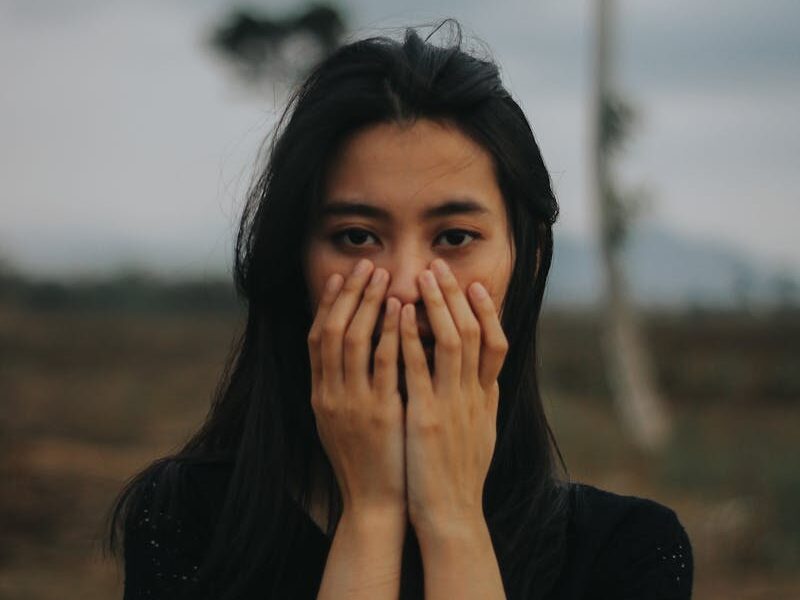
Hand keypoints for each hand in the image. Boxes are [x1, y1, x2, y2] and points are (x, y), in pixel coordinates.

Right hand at [307, 259, 405, 518]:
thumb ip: (341, 385)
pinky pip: (383, 364)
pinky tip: (402, 310)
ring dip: (367, 304)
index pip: (316, 338)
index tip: (340, 276)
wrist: (374, 503)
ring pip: (353, 341)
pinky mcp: (380, 413)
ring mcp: (353, 403)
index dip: (327, 304)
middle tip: (364, 264)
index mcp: (320, 395)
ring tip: (382, 276)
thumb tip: (349, 350)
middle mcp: (330, 395)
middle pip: (331, 331)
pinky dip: (391, 333)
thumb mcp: (340, 421)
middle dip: (348, 295)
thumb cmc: (363, 460)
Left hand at [400, 258, 508, 539]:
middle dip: (458, 296)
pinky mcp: (429, 419)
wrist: (452, 517)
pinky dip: (412, 337)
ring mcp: (454, 406)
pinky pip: (420, 369)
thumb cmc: (459, 478)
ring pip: (453, 341)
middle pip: (476, 332)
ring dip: (438, 305)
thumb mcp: (479, 435)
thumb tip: (485, 380)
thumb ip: (481, 404)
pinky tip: (400, 314)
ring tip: (423, 276)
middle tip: (441, 265)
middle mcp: (475, 397)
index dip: (487, 311)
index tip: (474, 285)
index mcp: (486, 400)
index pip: (496, 343)